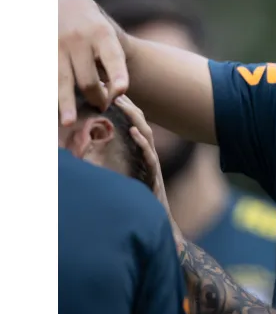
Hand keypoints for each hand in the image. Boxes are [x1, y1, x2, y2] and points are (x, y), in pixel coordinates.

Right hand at [58, 0, 128, 125]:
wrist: (66, 7)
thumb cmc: (95, 30)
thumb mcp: (108, 35)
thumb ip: (112, 60)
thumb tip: (115, 94)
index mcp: (102, 33)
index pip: (112, 57)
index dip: (117, 74)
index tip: (121, 90)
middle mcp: (78, 38)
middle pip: (88, 78)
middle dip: (97, 98)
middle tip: (102, 107)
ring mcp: (56, 45)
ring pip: (62, 80)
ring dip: (67, 103)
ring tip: (70, 122)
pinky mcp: (41, 51)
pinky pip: (46, 76)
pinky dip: (50, 93)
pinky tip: (52, 108)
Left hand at [115, 94, 183, 240]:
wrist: (155, 225)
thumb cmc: (136, 206)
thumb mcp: (118, 180)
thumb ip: (106, 165)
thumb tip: (82, 152)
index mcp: (138, 154)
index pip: (131, 124)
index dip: (121, 108)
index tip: (107, 91)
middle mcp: (146, 155)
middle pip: (139, 123)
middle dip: (127, 105)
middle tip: (113, 88)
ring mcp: (151, 164)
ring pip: (145, 134)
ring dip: (134, 117)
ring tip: (121, 102)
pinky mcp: (154, 175)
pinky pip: (149, 155)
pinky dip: (142, 142)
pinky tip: (134, 131)